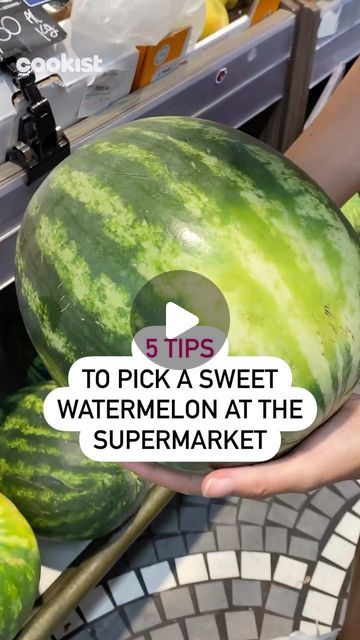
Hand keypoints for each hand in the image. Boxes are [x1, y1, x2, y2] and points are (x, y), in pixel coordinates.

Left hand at [119, 394, 359, 497]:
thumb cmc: (346, 450)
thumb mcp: (307, 471)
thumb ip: (261, 482)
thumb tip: (208, 487)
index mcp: (241, 467)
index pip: (185, 472)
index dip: (150, 464)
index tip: (114, 448)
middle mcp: (237, 441)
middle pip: (185, 434)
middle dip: (150, 423)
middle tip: (113, 402)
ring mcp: (246, 415)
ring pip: (200, 406)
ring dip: (171, 393)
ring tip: (138, 371)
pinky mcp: (259, 392)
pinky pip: (224, 383)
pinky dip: (204, 372)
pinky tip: (187, 351)